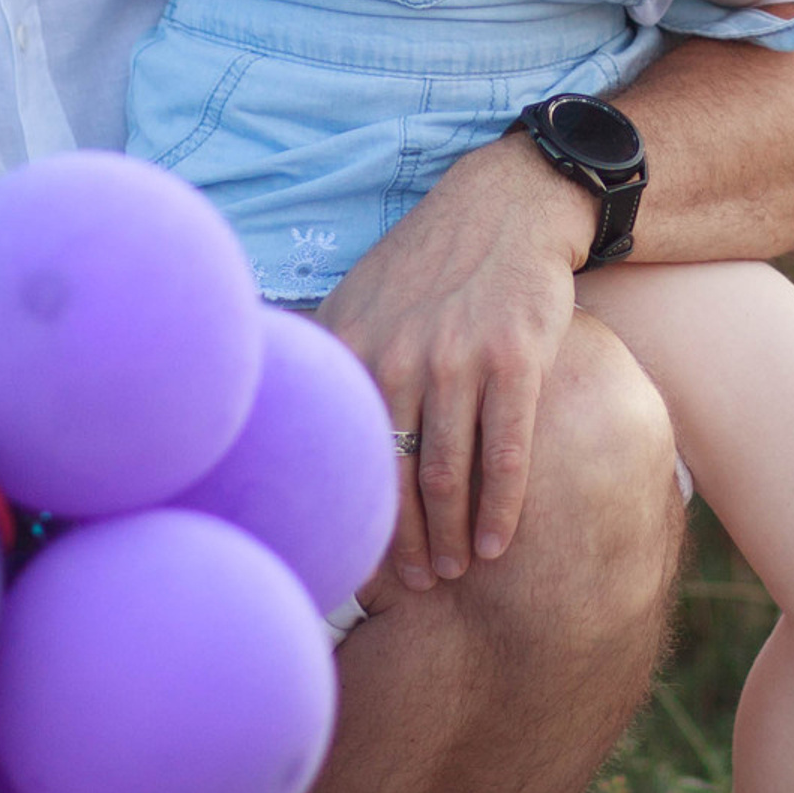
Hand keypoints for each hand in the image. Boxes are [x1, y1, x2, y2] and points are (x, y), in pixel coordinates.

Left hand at [319, 134, 593, 586]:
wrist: (506, 205)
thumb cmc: (430, 264)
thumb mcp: (362, 298)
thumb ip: (331, 361)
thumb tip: (279, 427)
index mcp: (351, 345)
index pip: (340, 454)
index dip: (346, 518)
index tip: (353, 564)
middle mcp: (398, 355)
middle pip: (393, 478)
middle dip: (401, 545)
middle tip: (410, 587)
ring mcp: (458, 357)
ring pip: (448, 475)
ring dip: (450, 537)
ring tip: (452, 573)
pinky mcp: (514, 358)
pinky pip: (505, 453)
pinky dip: (499, 510)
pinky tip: (494, 544)